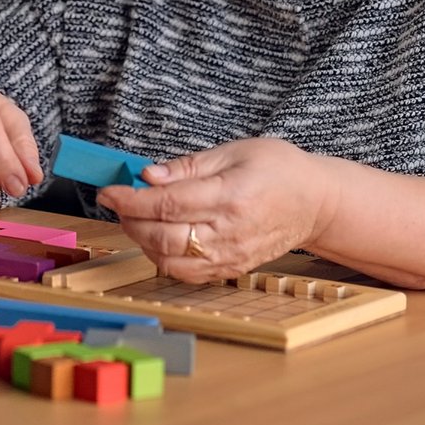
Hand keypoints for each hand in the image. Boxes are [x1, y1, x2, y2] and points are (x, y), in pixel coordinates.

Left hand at [96, 138, 332, 281]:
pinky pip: (187, 274)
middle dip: (130, 219)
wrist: (315, 202)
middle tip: (119, 201)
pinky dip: (163, 258)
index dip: (130, 199)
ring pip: (169, 260)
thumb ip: (187, 166)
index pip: (167, 204)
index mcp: (230, 196)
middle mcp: (229, 232)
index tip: (109, 191)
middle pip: (162, 236)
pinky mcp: (232, 270)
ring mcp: (230, 256)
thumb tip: (148, 176)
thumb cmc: (278, 168)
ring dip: (142, 240)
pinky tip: (158, 237)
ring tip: (137, 217)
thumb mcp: (234, 151)